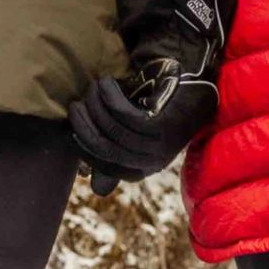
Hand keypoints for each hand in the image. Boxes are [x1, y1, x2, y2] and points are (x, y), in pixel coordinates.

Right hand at [70, 60, 218, 185]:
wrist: (196, 82)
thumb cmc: (160, 105)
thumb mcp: (135, 132)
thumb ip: (116, 153)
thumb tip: (95, 186)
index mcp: (143, 168)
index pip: (104, 166)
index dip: (84, 147)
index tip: (72, 128)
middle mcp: (152, 162)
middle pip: (105, 148)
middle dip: (84, 125)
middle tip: (75, 104)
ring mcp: (159, 145)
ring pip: (113, 130)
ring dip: (96, 106)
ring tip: (91, 88)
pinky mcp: (163, 126)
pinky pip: (125, 115)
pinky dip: (110, 98)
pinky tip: (106, 83)